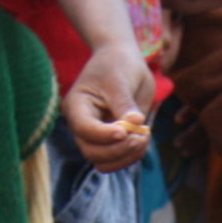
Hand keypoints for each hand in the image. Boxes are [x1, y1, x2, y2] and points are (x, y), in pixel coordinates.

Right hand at [63, 43, 154, 171]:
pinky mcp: (109, 142)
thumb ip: (125, 103)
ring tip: (145, 137)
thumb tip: (135, 123)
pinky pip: (117, 160)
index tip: (126, 130)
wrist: (121, 59)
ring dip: (127, 156)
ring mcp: (95, 136)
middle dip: (118, 150)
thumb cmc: (118, 64)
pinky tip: (144, 138)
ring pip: (103, 162)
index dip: (104, 135)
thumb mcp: (121, 79)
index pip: (84, 129)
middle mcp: (82, 125)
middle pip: (91, 152)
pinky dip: (132, 155)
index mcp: (76, 106)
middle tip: (142, 136)